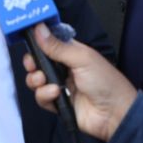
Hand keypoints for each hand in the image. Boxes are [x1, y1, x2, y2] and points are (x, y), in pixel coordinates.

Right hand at [22, 23, 135, 142]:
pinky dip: (44, 95)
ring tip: (45, 81)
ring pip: (35, 80)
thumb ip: (58, 46)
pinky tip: (56, 94)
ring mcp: (59, 85)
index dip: (37, 42)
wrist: (114, 113)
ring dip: (36, 80)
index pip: (48, 43)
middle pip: (37, 62)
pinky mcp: (57, 102)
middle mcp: (63, 68)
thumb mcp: (82, 58)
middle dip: (31, 63)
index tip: (28, 41)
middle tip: (33, 65)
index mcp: (70, 52)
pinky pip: (40, 97)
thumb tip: (39, 29)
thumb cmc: (106, 82)